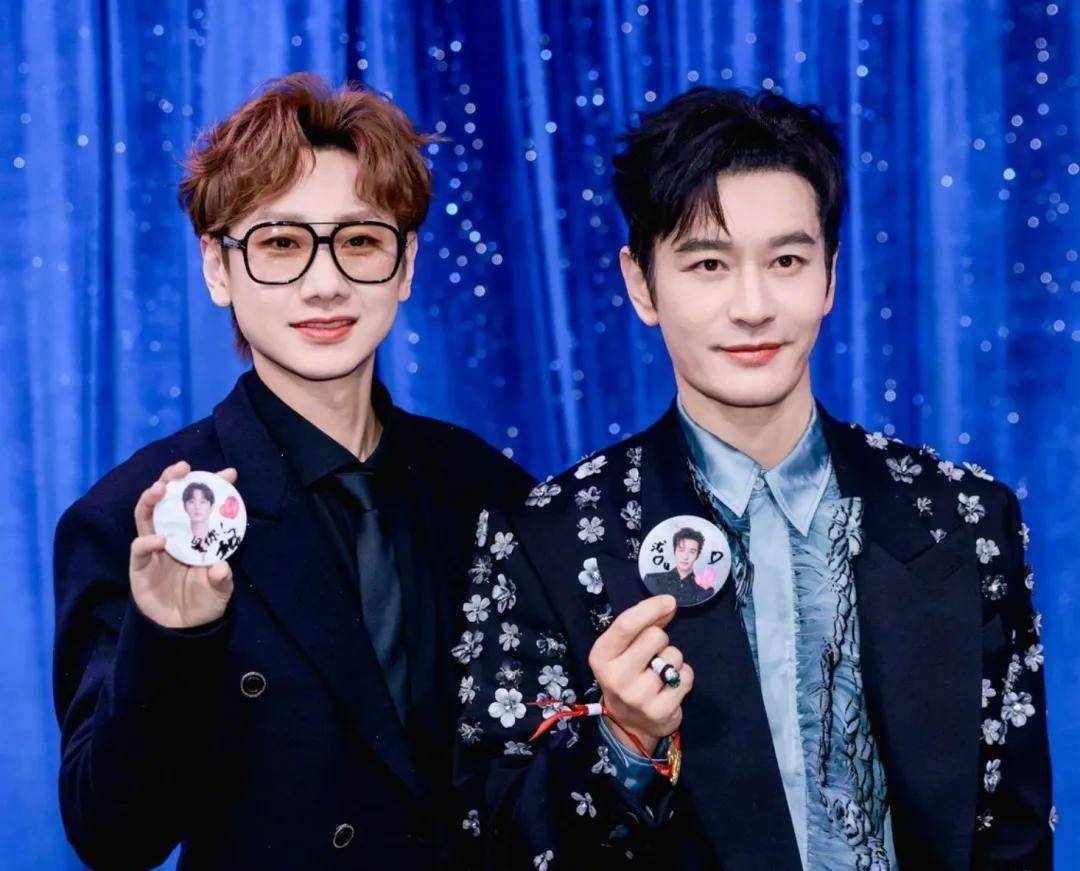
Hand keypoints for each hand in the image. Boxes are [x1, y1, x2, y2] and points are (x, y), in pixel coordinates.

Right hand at [129, 461, 237, 628]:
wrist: (183, 628)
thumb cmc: (204, 602)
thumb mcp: (220, 590)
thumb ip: (221, 579)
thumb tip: (221, 568)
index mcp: (196, 535)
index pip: (203, 504)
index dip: (214, 486)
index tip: (229, 472)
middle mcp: (174, 534)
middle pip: (168, 500)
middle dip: (173, 480)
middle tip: (183, 468)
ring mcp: (154, 548)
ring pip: (147, 515)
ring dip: (152, 498)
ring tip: (160, 488)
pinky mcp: (140, 565)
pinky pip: (139, 548)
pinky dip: (147, 541)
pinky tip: (159, 539)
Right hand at [587, 595, 692, 755]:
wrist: (629, 723)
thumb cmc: (627, 674)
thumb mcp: (623, 649)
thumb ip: (642, 624)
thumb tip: (669, 604)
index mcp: (601, 656)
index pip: (627, 624)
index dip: (651, 608)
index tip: (669, 601)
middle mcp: (615, 677)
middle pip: (655, 636)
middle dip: (661, 640)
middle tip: (653, 655)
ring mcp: (638, 697)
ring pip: (674, 656)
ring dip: (673, 660)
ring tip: (661, 674)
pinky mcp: (660, 711)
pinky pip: (686, 676)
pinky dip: (684, 677)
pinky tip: (670, 687)